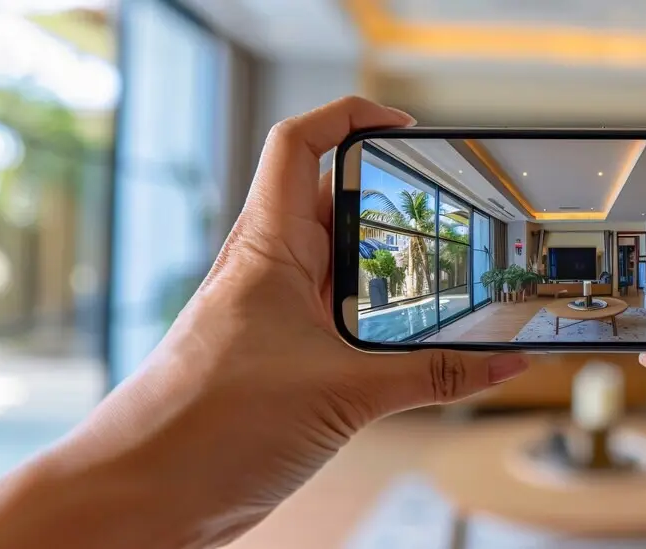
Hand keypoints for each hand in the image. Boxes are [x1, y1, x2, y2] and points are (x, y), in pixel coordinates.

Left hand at [0, 97, 529, 548]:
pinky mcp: (278, 363)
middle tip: (451, 221)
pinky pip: (338, 326)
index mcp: (267, 248)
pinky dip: (378, 330)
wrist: (143, 496)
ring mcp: (272, 318)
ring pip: (340, 272)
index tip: (404, 126)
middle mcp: (267, 272)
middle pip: (336, 209)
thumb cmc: (205, 428)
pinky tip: (415, 350)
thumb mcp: (344, 395)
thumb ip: (434, 377)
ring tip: (447, 285)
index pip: (300, 145)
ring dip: (388, 276)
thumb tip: (502, 362)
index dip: (350, 118)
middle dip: (393, 209)